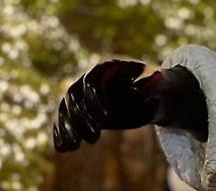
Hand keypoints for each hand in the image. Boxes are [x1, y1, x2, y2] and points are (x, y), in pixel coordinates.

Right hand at [52, 60, 209, 151]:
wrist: (144, 97)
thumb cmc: (149, 89)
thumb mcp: (153, 88)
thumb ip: (150, 86)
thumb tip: (155, 80)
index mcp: (105, 68)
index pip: (91, 82)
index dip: (95, 100)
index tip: (107, 119)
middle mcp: (87, 79)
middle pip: (74, 96)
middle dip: (81, 118)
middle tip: (95, 138)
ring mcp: (80, 94)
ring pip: (65, 109)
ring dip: (67, 128)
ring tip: (74, 146)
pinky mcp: (78, 110)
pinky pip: (63, 120)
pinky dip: (61, 133)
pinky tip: (63, 148)